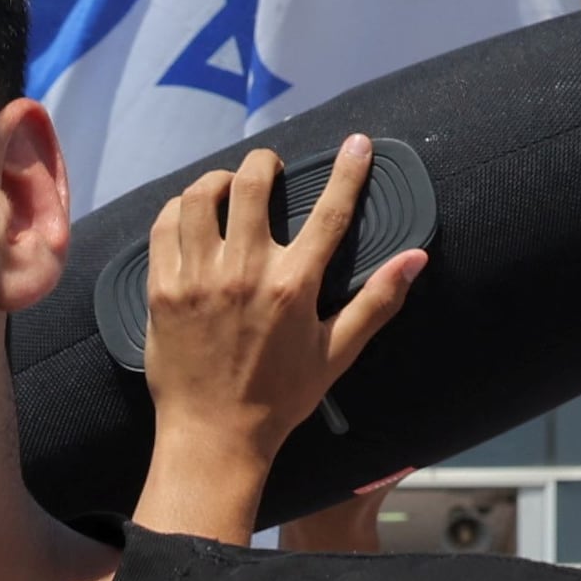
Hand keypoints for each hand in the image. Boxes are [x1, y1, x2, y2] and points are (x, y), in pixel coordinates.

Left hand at [123, 136, 428, 545]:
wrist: (214, 437)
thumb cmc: (279, 398)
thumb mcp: (337, 352)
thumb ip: (378, 301)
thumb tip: (417, 258)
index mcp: (294, 284)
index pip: (329, 211)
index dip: (348, 171)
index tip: (357, 144)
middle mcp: (244, 271)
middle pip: (250, 184)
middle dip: (263, 163)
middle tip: (268, 169)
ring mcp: (197, 279)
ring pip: (198, 197)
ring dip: (215, 181)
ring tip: (225, 187)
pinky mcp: (162, 290)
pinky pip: (163, 228)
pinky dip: (177, 211)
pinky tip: (189, 215)